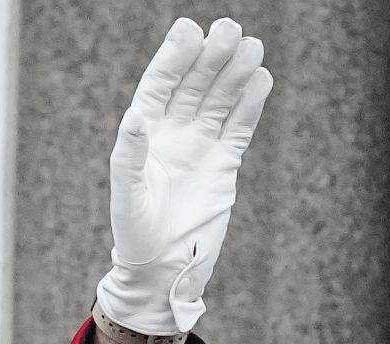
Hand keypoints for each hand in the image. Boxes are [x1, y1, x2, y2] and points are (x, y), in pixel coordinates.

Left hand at [95, 18, 272, 335]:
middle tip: (228, 30)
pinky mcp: (223, 163)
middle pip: (193, 85)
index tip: (189, 30)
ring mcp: (199, 147)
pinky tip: (261, 80)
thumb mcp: (128, 195)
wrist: (163, 267)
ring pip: (219, 100)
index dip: (173, 58)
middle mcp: (172, 135)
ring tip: (251, 47)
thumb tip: (135, 115)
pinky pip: (239, 126)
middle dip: (210, 57)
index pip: (159, 87)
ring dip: (234, 73)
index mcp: (144, 136)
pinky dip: (250, 104)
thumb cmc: (136, 233)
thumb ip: (131, 154)